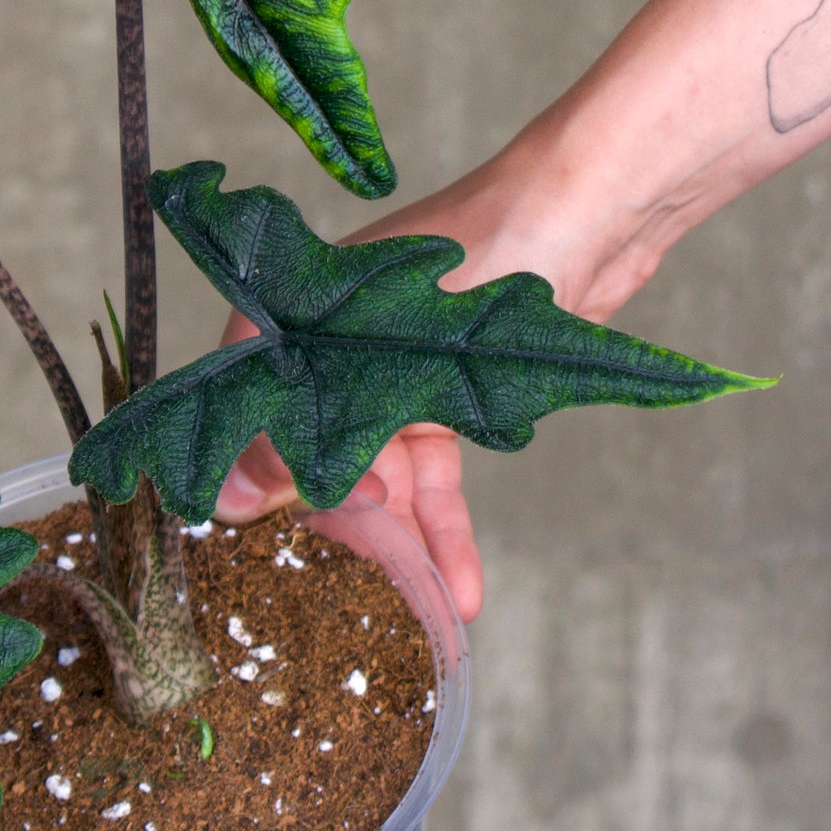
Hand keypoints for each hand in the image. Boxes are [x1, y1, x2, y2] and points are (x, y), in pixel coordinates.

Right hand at [210, 130, 639, 626]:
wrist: (595, 218)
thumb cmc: (487, 251)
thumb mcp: (390, 349)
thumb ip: (312, 427)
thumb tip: (235, 503)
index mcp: (287, 314)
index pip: (244, 415)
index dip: (267, 477)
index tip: (310, 519)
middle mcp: (325, 345)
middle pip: (311, 458)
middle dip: (346, 528)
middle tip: (378, 584)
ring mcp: (384, 371)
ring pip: (377, 477)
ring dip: (404, 547)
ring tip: (428, 612)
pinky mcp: (442, 395)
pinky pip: (430, 478)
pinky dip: (445, 529)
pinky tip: (462, 590)